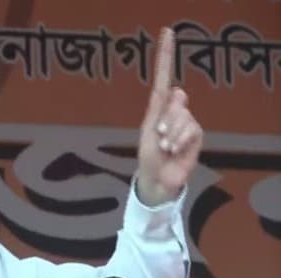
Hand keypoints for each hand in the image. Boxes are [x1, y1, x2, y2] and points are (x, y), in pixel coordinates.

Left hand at [136, 27, 202, 205]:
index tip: (168, 32)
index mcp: (157, 107)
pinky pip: (192, 128)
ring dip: (173, 133)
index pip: (163, 77)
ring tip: (166, 147)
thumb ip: (161, 111)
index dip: (166, 56)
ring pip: (184, 114)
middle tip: (160, 136)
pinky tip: (175, 149)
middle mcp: (172, 110)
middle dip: (167, 118)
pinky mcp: (196, 134)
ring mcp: (186, 121)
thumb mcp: (149, 133)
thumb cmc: (148, 157)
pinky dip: (181, 139)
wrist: (157, 179)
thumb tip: (179, 92)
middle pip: (176, 98)